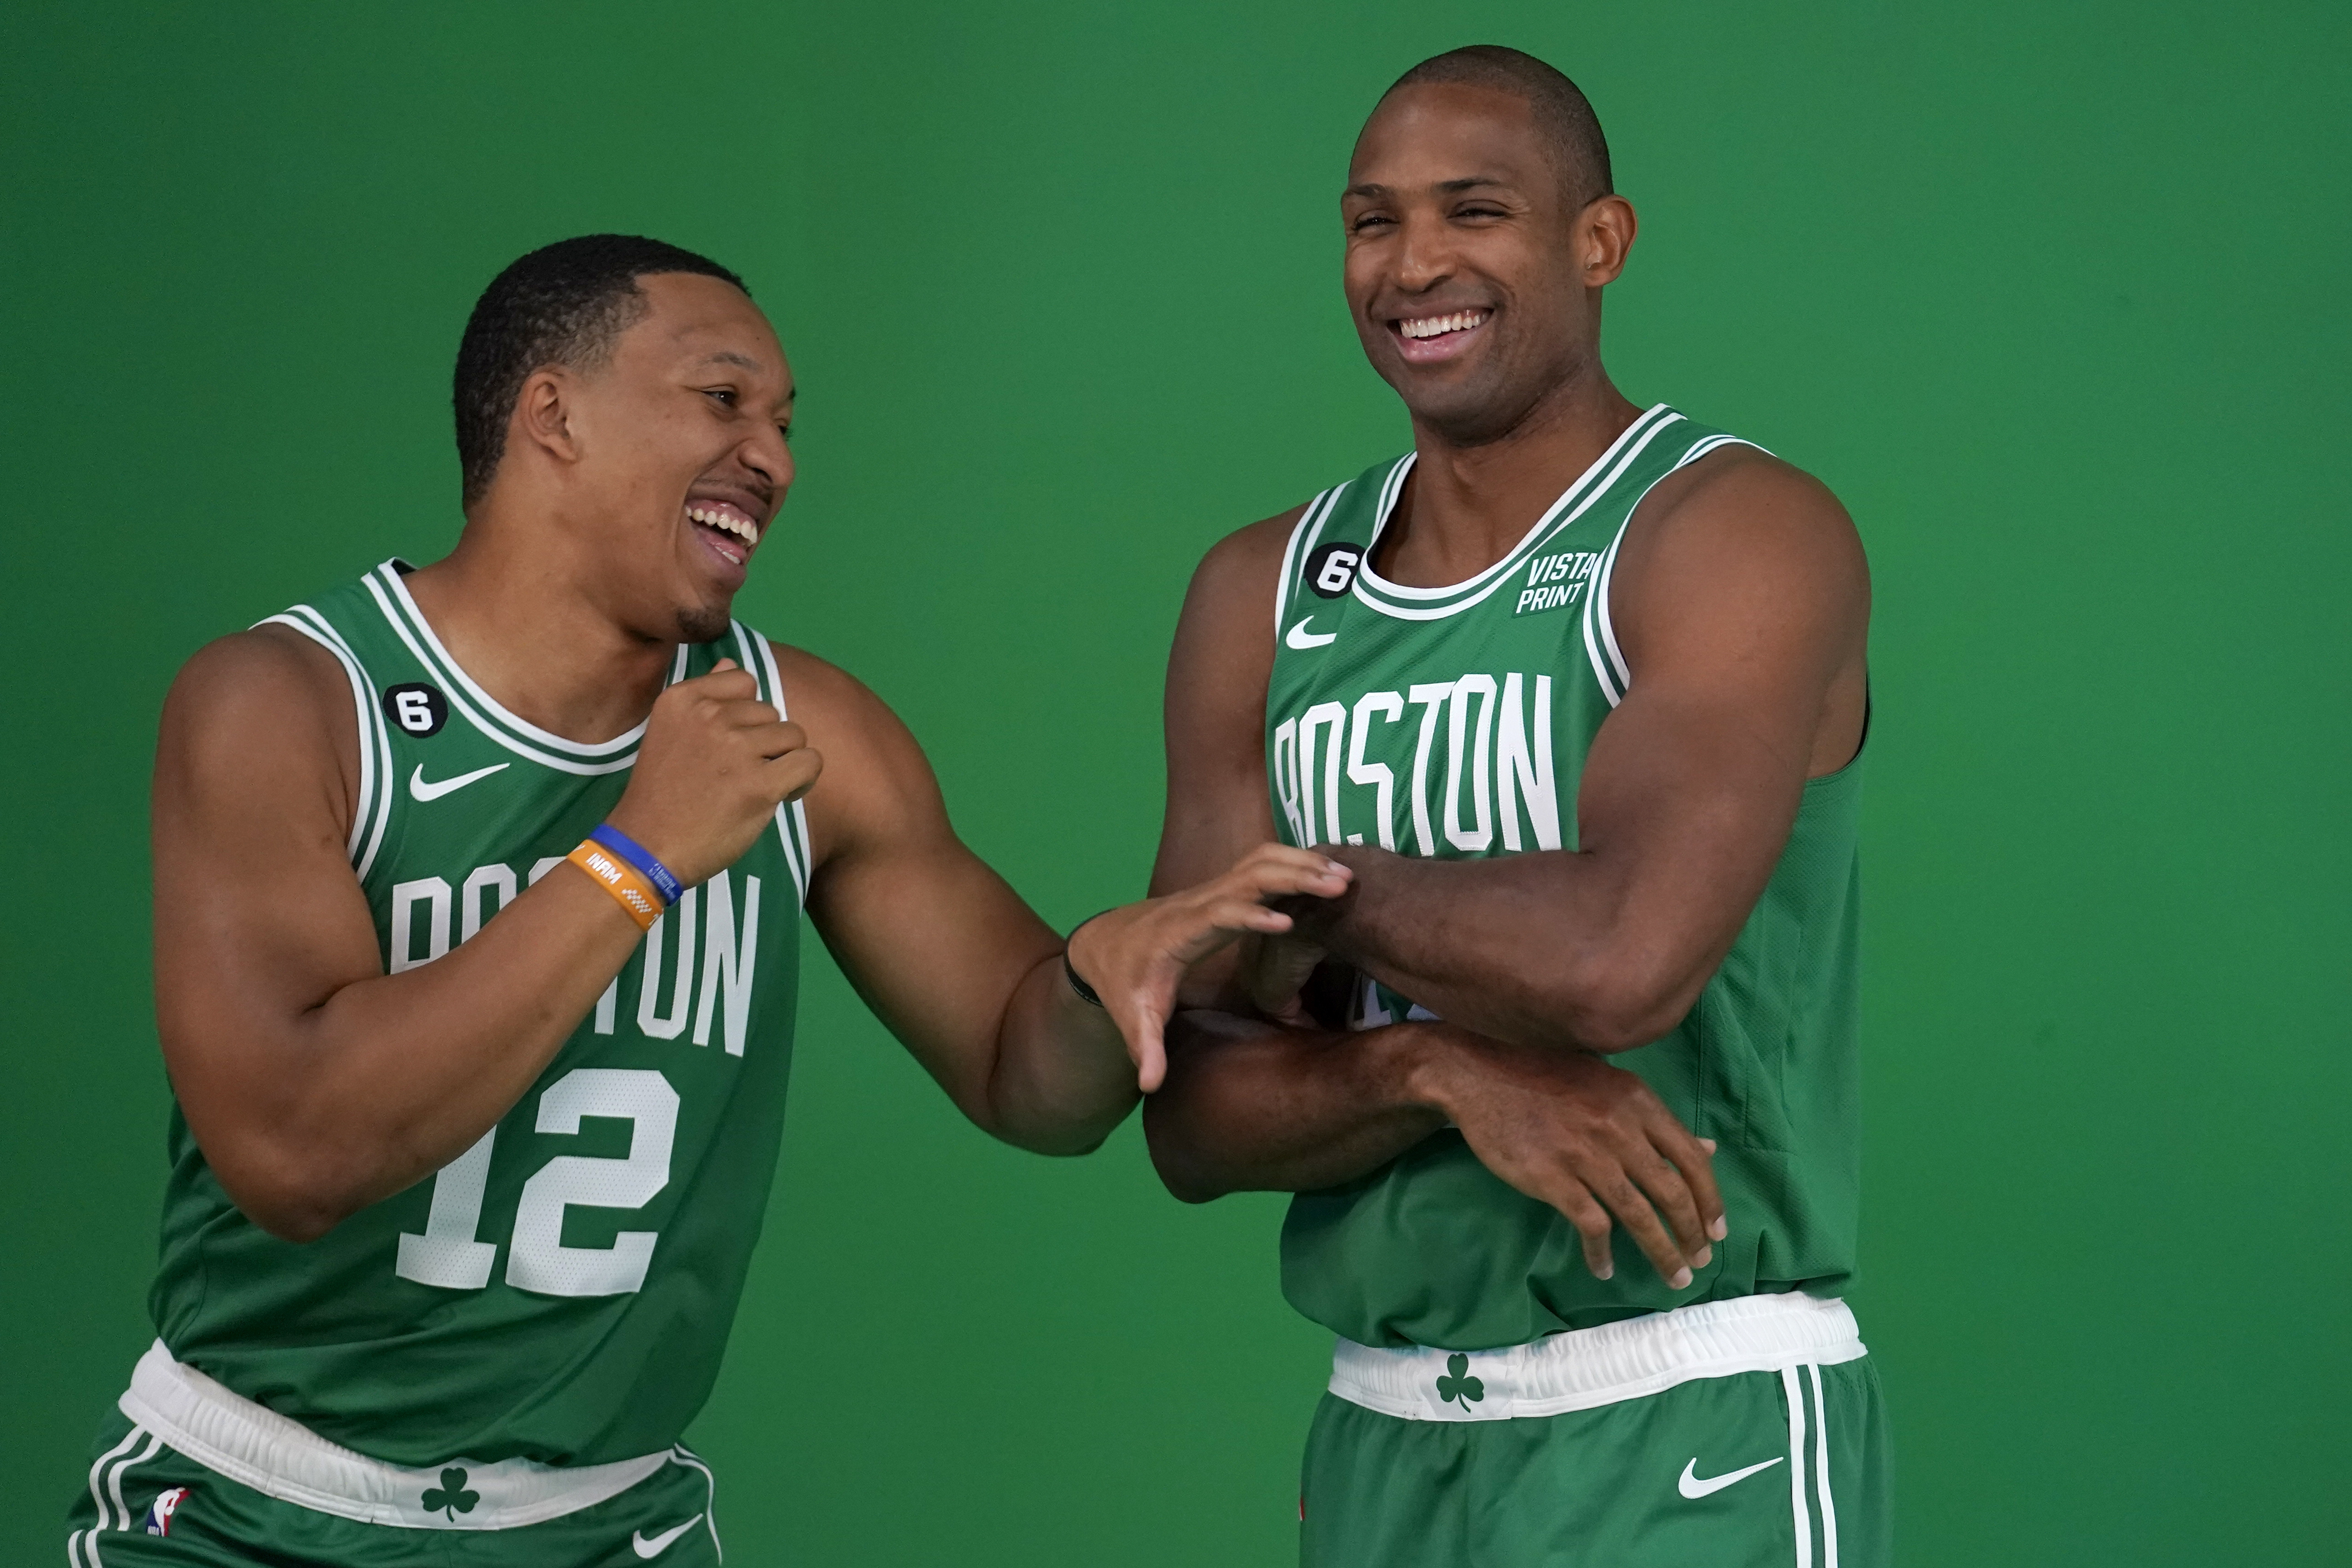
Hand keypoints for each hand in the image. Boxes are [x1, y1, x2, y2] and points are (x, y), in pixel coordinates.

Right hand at [606, 659, 821, 886]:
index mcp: (682, 699)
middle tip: (741, 773)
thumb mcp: (669, 732)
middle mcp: (709, 717)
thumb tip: (732, 662)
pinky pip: (809, 762)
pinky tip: (781, 794)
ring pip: (794, 735)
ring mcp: (736, 749)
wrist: (647, 848)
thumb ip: (704, 696)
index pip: (743, 681)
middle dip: (765, 741)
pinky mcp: (760, 783)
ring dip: (784, 761)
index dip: (746, 714)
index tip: (731, 742)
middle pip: (771, 711)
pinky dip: (803, 779)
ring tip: (758, 785)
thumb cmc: (661, 794)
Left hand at [1068, 844, 1351, 1092]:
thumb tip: (1150, 1086)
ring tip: (1345, 875)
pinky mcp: (1224, 888)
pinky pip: (1261, 864)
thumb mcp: (1132, 1018)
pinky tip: (1328, 870)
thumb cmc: (1124, 982)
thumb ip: (1144, 1049)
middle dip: (1293, 877)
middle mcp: (1199, 902)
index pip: (1217, 915)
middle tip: (1340, 885)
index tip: (1286, 922)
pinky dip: (1294, 861)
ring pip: (1259, 862)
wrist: (1106, 942)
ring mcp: (1212, 890)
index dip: (1249, 916)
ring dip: (1301, 863)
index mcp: (1181, 933)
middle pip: (1249, 876)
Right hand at [1417, 1032, 1725, 1287]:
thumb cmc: (1548, 1076)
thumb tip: (1708, 1149)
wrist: (1481, 1072)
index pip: (1691, 1159)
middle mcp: (1620, 1129)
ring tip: (1673, 1275)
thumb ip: (1656, 1121)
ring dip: (1661, 1251)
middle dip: (1692, 1233)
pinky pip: (1591, 1225)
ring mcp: (1587, 1155)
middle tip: (1699, 1261)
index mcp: (1638, 1103)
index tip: (1717, 1230)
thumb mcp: (1611, 1086)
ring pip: (1639, 1215)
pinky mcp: (1553, 1178)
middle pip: (1671, 1192)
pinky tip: (1603, 1267)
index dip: (1711, 1199)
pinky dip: (1601, 1252)